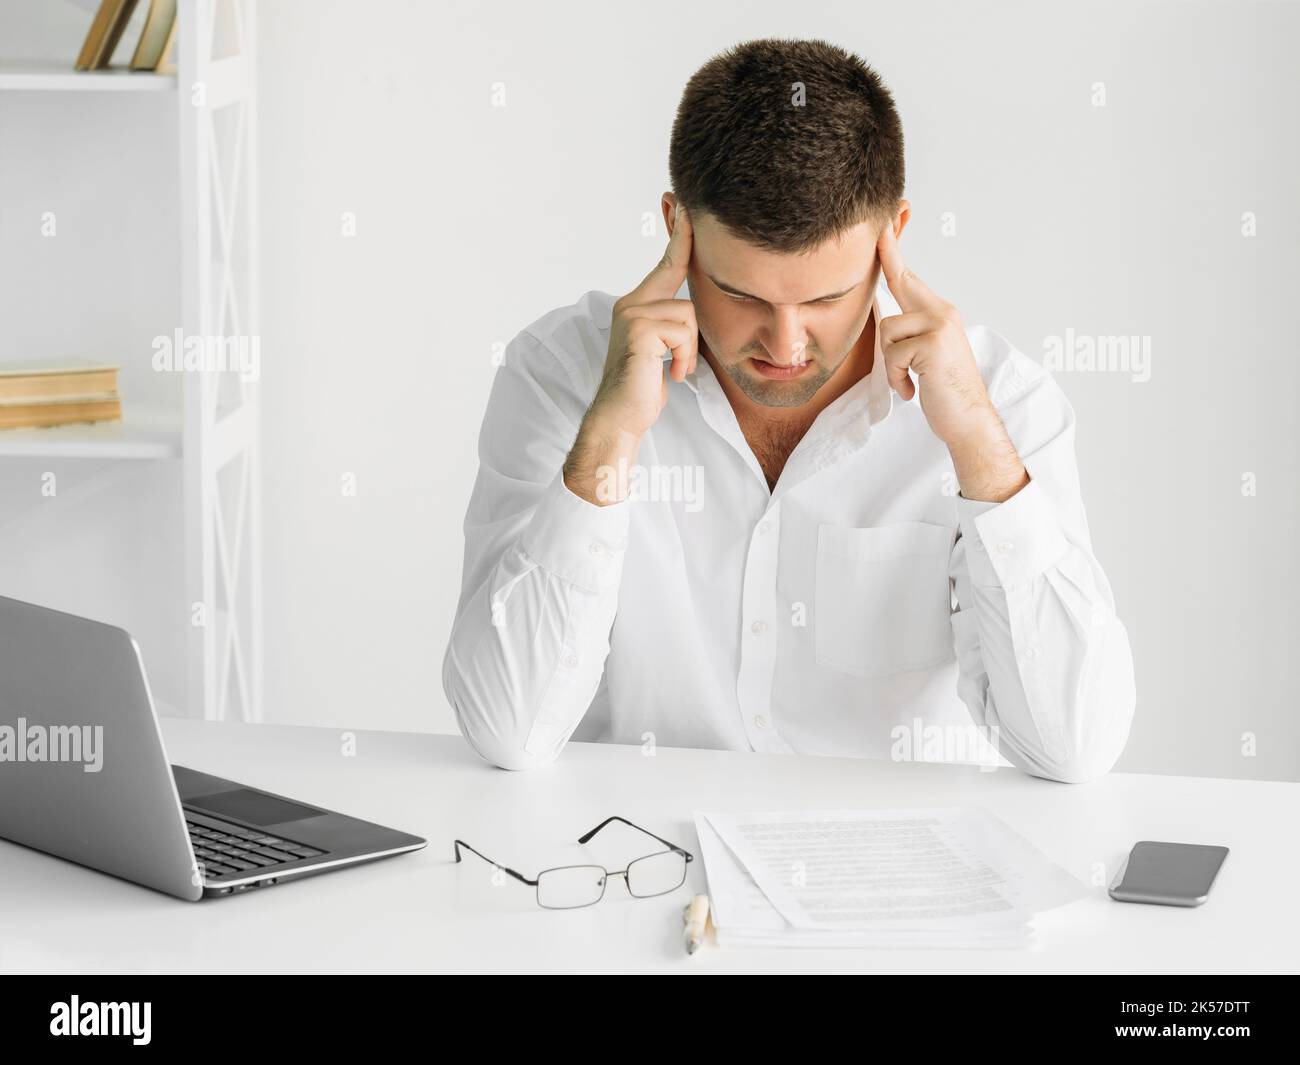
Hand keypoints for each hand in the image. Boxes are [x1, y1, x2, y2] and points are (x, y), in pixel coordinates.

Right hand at [564, 204, 697, 503]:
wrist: (620, 418)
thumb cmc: (644, 389)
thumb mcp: (665, 350)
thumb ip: (674, 324)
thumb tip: (693, 313)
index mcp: (636, 304)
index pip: (666, 263)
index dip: (679, 233)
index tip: (683, 202)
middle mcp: (631, 302)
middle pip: (684, 287)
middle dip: (690, 321)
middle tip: (673, 342)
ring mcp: (632, 314)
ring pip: (689, 315)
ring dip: (689, 351)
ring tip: (671, 371)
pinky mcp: (639, 329)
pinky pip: (684, 333)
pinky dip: (684, 359)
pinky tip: (670, 375)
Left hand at [875, 221, 995, 447]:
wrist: (969, 419)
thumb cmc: (944, 391)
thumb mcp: (927, 355)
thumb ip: (912, 333)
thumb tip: (887, 319)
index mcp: (940, 314)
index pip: (910, 279)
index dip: (894, 252)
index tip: (883, 225)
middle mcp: (942, 313)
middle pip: (901, 283)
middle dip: (889, 254)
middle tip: (881, 225)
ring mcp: (939, 326)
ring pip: (887, 331)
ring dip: (891, 364)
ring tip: (910, 380)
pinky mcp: (932, 344)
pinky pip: (892, 355)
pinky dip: (897, 379)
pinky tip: (912, 390)